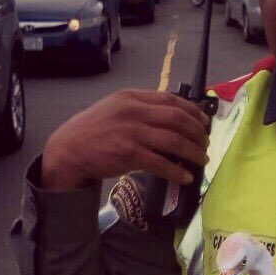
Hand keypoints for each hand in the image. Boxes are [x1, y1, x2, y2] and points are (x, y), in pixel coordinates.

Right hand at [41, 89, 210, 189]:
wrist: (69, 149)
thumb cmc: (94, 130)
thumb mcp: (116, 108)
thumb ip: (140, 109)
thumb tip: (172, 119)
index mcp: (132, 97)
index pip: (171, 99)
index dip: (193, 111)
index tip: (204, 122)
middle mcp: (134, 111)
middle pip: (177, 119)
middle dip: (198, 132)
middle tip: (206, 143)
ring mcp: (132, 133)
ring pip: (174, 141)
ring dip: (193, 152)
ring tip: (202, 159)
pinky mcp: (130, 154)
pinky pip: (162, 163)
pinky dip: (177, 171)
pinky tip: (186, 177)